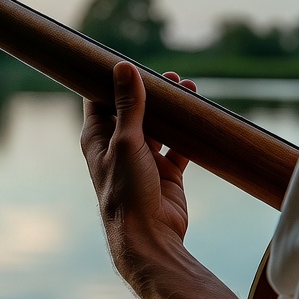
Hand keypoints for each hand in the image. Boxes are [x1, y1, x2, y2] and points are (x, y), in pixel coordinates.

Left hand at [81, 61, 196, 294]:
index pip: (99, 99)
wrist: (149, 238)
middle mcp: (118, 146)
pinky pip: (179, 146)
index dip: (111, 79)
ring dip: (172, 108)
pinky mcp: (166, 172)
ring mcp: (143, 159)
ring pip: (159, 125)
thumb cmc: (126, 191)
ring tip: (188, 87)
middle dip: (150, 90)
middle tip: (169, 76)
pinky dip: (189, 132)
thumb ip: (128, 105)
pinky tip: (201, 115)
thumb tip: (124, 67)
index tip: (129, 61)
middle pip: (133, 108)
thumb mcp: (126, 142)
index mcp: (98, 137)